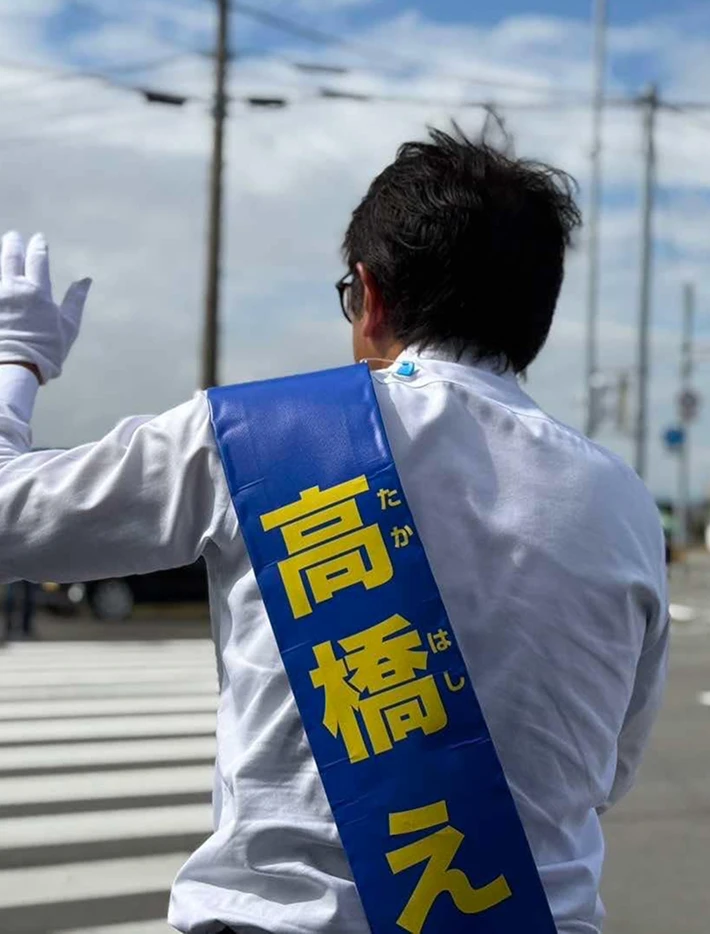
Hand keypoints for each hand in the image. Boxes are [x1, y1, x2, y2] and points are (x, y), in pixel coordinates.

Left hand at [0, 231, 90, 383]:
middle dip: (13, 243)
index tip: (38, 238)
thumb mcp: (68, 327)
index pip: (38, 259)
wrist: (14, 368)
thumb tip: (86, 280)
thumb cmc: (46, 351)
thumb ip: (75, 300)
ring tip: (0, 248)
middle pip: (10, 256)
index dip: (39, 246)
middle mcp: (13, 288)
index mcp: (37, 291)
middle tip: (13, 236)